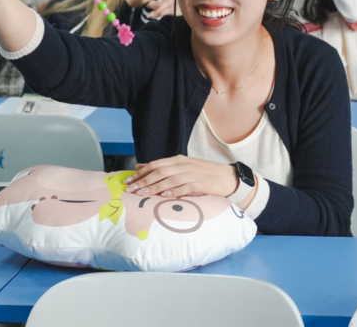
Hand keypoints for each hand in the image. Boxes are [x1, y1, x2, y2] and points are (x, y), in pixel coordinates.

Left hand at [125, 155, 240, 198]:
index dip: (140, 173)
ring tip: (142, 194)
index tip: (127, 181)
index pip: (155, 164)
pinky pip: (186, 187)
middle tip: (130, 190)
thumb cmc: (204, 173)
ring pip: (170, 179)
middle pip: (159, 171)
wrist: (229, 177)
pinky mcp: (202, 183)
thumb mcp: (183, 166)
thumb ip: (163, 167)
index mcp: (178, 160)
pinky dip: (174, 191)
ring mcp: (193, 174)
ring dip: (154, 187)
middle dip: (143, 181)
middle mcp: (184, 165)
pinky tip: (165, 195)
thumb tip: (140, 165)